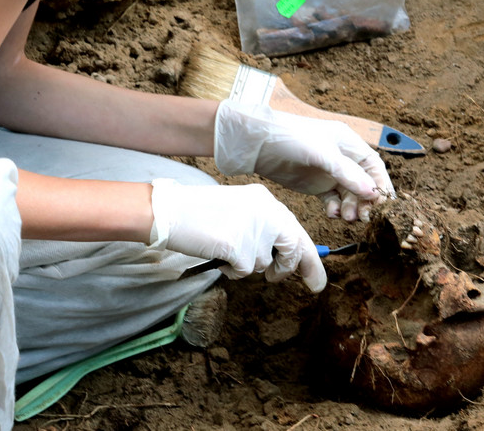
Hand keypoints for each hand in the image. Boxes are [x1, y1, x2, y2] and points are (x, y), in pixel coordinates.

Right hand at [148, 178, 326, 292]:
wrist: (168, 211)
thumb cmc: (197, 213)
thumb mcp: (238, 210)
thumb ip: (262, 227)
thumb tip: (282, 256)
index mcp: (266, 201)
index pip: (295, 230)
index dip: (308, 256)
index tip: (316, 277)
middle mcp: (266, 212)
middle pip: (294, 248)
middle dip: (297, 269)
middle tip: (299, 283)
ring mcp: (255, 229)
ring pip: (264, 264)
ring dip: (248, 266)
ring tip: (224, 250)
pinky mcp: (240, 247)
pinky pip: (244, 272)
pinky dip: (231, 271)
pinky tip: (217, 255)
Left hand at [213, 99, 393, 221]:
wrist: (256, 143)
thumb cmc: (290, 137)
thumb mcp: (323, 154)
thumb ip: (348, 174)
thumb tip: (373, 193)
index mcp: (348, 143)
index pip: (373, 166)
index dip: (381, 185)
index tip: (383, 204)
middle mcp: (341, 157)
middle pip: (363, 183)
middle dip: (365, 201)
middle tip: (362, 217)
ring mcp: (327, 172)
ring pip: (348, 194)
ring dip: (350, 207)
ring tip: (345, 217)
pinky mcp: (314, 184)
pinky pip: (332, 200)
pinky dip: (335, 208)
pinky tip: (331, 214)